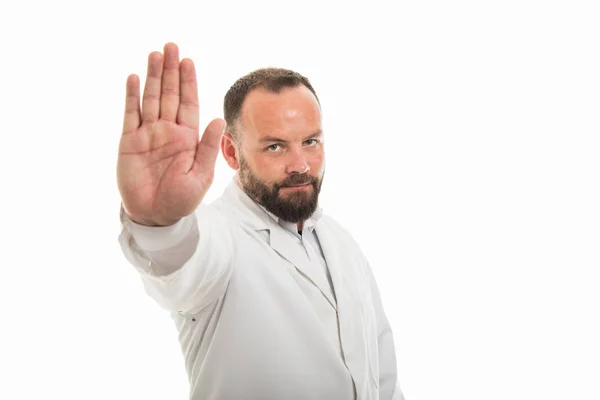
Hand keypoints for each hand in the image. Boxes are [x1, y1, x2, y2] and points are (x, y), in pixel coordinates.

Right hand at [117, 43, 224, 225]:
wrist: (156, 216)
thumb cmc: (181, 199)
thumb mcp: (200, 175)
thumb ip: (208, 147)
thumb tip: (219, 119)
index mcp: (187, 137)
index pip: (189, 103)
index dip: (188, 82)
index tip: (188, 62)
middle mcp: (168, 131)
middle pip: (169, 94)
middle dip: (171, 71)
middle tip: (171, 46)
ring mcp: (148, 135)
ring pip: (151, 99)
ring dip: (153, 77)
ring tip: (155, 54)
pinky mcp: (129, 142)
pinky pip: (131, 114)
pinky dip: (132, 96)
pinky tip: (135, 78)